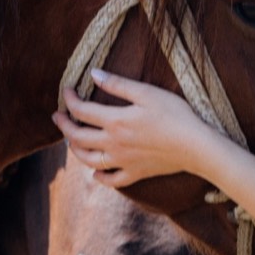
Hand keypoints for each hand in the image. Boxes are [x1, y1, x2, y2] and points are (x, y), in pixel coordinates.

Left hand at [53, 69, 215, 186]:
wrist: (196, 146)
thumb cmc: (175, 115)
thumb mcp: (147, 93)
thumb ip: (118, 84)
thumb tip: (93, 74)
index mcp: (115, 121)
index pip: (82, 110)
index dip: (70, 99)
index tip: (67, 90)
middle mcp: (113, 144)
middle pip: (78, 137)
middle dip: (64, 125)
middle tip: (58, 116)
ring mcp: (123, 161)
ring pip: (88, 160)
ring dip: (75, 150)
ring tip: (71, 141)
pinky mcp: (135, 173)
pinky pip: (110, 180)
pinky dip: (99, 176)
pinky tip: (96, 171)